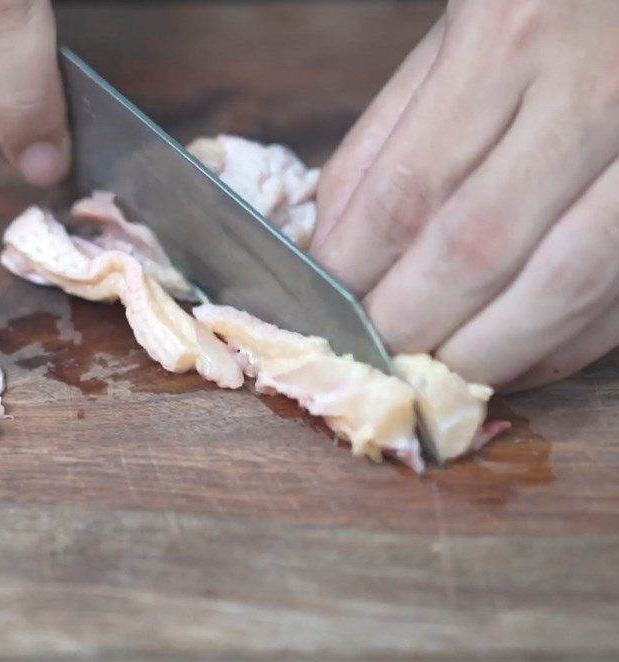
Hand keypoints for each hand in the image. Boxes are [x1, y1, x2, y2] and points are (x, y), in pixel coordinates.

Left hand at [312, 1, 618, 390]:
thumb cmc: (544, 5)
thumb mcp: (450, 40)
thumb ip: (384, 143)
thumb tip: (335, 250)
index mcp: (510, 35)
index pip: (406, 193)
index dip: (352, 271)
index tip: (321, 307)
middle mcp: (595, 90)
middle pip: (476, 254)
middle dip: (408, 325)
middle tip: (371, 353)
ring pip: (559, 290)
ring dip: (482, 354)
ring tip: (432, 374)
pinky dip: (557, 349)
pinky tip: (509, 361)